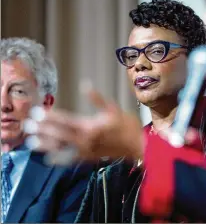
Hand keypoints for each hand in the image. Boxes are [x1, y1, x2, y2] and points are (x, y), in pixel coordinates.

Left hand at [23, 81, 143, 162]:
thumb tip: (85, 84)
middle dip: (42, 129)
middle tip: (28, 125)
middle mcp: (85, 139)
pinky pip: (71, 160)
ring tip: (31, 142)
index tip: (37, 112)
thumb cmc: (128, 126)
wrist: (138, 145)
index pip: (65, 120)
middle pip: (59, 134)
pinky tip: (49, 159)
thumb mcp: (113, 109)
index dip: (50, 116)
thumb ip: (97, 98)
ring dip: (45, 145)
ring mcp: (86, 150)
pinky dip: (59, 159)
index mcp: (90, 125)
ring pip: (62, 148)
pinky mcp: (90, 158)